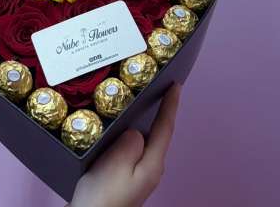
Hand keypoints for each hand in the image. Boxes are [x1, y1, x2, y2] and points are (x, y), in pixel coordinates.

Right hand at [69, 84, 181, 206]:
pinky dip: (127, 132)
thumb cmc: (103, 196)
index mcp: (152, 164)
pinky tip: (116, 128)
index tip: (176, 84)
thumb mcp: (117, 164)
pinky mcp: (124, 177)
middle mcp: (149, 169)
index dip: (171, 104)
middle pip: (157, 133)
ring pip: (142, 140)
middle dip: (158, 110)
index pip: (165, 128)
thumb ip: (130, 143)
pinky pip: (130, 148)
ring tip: (136, 101)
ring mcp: (137, 174)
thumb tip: (135, 132)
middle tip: (156, 86)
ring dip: (141, 120)